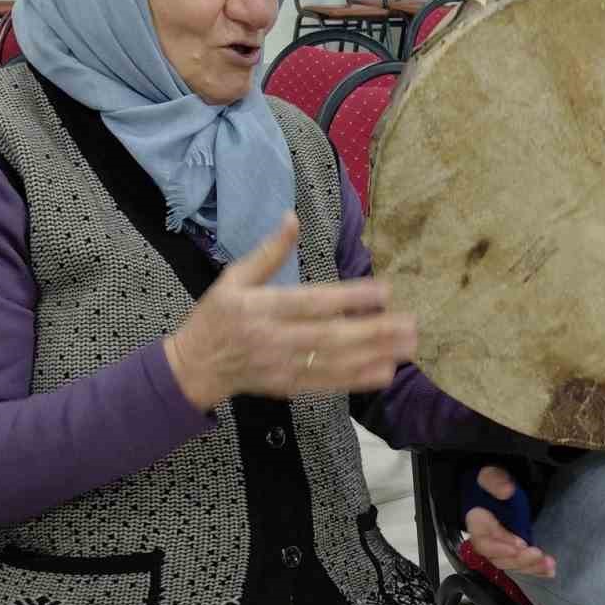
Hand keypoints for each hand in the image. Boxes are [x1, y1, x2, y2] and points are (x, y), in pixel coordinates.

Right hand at [164, 214, 417, 410]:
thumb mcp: (234, 278)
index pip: (312, 302)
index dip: (349, 298)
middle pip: (331, 335)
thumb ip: (268, 252)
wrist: (194, 368)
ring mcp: (284, 366)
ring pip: (336, 362)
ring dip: (375, 354)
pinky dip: (358, 379)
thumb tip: (292, 218)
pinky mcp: (290, 386)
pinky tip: (385, 371)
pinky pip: (329, 383)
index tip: (384, 291)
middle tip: (410, 324)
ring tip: (408, 346)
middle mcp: (275, 339)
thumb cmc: (217, 317)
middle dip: (374, 331)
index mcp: (261, 308)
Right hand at [465, 466, 556, 578]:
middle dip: (517, 559)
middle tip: (537, 554)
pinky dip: (535, 569)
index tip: (519, 544)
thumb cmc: (491, 478)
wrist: (499, 484)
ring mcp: (499, 544)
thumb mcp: (489, 472)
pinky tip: (549, 570)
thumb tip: (506, 491)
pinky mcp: (512, 548)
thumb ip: (494, 479)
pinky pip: (520, 564)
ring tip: (548, 564)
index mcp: (477, 519)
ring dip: (529, 566)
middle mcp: (486, 536)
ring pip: (509, 563)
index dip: (498, 546)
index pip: (481, 538)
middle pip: (496, 556)